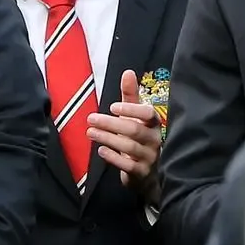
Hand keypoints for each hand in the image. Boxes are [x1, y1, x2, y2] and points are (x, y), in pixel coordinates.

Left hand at [86, 69, 161, 204]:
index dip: (131, 110)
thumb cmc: (139, 137)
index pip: (148, 114)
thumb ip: (131, 96)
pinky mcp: (141, 172)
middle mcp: (154, 140)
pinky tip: (100, 150)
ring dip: (107, 138)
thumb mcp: (135, 116)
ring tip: (90, 132)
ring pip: (129, 147)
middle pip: (134, 130)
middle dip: (111, 123)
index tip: (112, 106)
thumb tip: (127, 72)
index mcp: (154, 124)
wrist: (147, 170)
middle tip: (90, 119)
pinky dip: (113, 158)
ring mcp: (149, 157)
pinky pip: (128, 165)